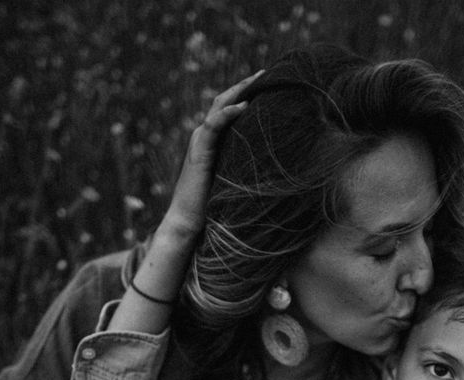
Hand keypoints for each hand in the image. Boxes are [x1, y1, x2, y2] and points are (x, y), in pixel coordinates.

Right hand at [162, 70, 263, 239]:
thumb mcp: (235, 181)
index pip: (231, 110)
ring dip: (239, 91)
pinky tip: (245, 106)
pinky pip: (214, 124)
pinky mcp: (199, 150)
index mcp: (214, 141)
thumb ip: (246, 168)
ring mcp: (201, 140)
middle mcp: (205, 135)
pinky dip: (229, 113)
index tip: (268, 85)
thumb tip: (274, 170)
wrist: (189, 221)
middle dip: (246, 85)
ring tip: (258, 80)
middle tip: (266, 73)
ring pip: (219, 106)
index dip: (248, 95)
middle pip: (225, 101)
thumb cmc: (213, 208)